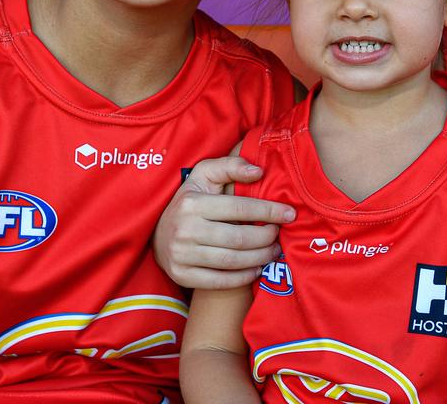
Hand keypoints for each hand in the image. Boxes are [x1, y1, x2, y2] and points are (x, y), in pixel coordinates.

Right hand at [154, 156, 293, 288]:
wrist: (157, 233)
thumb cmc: (190, 200)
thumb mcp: (204, 175)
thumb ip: (230, 166)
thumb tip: (258, 172)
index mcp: (193, 203)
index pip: (239, 208)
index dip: (269, 211)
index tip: (289, 213)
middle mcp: (185, 229)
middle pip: (239, 239)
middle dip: (267, 238)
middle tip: (279, 235)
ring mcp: (181, 255)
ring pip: (232, 261)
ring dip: (260, 258)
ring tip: (273, 251)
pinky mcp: (182, 276)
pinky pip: (220, 281)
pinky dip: (244, 277)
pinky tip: (257, 268)